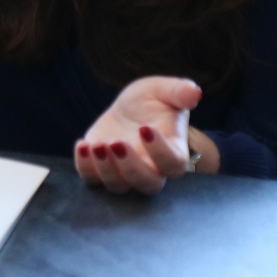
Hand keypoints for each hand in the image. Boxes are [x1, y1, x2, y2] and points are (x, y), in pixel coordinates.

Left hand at [75, 75, 214, 194]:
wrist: (130, 108)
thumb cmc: (153, 102)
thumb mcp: (164, 91)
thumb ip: (180, 92)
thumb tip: (194, 92)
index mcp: (173, 150)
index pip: (174, 164)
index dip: (160, 152)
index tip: (145, 129)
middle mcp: (151, 168)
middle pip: (148, 184)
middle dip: (131, 167)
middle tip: (117, 143)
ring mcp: (125, 171)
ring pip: (119, 186)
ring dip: (106, 168)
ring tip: (97, 145)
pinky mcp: (101, 168)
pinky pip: (93, 178)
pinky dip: (85, 167)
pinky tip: (82, 145)